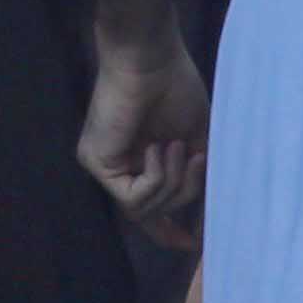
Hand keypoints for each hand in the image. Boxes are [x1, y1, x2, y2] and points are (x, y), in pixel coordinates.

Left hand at [76, 25, 207, 246]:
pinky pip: (132, 199)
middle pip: (153, 214)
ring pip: (144, 211)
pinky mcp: (95, 163)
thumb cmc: (176, 87)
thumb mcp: (197, 141)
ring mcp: (105, 166)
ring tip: (178, 146)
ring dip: (172, 183)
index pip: (148, 210)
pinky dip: (155, 178)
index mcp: (141, 161)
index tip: (191, 244)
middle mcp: (120, 167)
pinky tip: (158, 148)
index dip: (167, 231)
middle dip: (183, 194)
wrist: (153, 58)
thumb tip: (206, 218)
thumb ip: (196, 179)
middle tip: (196, 160)